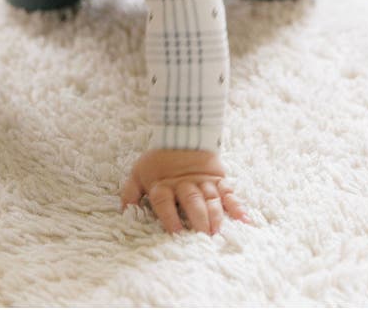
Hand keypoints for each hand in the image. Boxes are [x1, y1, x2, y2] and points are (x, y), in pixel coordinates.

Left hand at [120, 148, 251, 234]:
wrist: (182, 132)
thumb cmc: (159, 159)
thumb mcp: (140, 172)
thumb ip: (131, 192)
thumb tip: (123, 212)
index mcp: (164, 184)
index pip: (165, 201)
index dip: (169, 216)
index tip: (176, 231)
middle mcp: (184, 184)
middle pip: (191, 200)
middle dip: (197, 218)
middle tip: (202, 235)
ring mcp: (203, 181)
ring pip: (210, 198)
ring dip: (215, 214)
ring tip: (217, 230)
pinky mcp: (217, 178)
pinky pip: (228, 192)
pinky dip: (237, 205)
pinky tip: (244, 219)